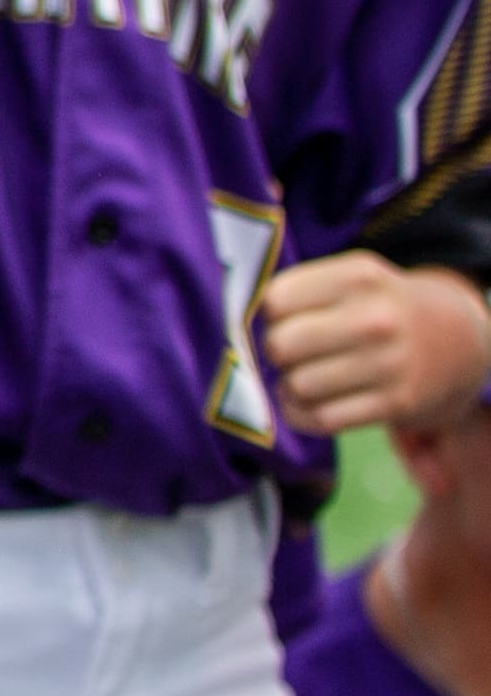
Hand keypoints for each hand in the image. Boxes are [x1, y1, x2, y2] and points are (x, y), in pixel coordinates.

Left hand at [265, 252, 490, 436]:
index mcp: (359, 277)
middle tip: (293, 352)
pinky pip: (322, 418)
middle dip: (277, 352)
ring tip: (306, 376)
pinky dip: (303, 414)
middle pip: (281, 345)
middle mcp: (376, 318)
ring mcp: (389, 363)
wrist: (459, 340)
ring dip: (291, 386)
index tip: (287, 318)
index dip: (271, 314)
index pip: (275, 300)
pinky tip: (311, 402)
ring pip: (298, 385)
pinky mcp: (397, 404)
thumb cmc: (382, 307)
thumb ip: (300, 291)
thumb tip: (237, 329)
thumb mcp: (352, 278)